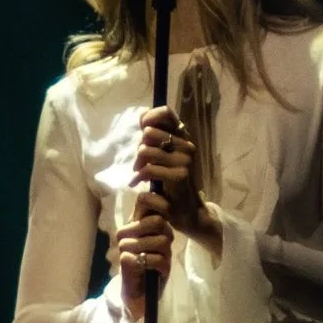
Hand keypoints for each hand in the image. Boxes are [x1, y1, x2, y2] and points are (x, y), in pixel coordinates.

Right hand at [112, 189, 179, 298]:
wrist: (141, 297)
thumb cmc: (151, 268)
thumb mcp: (159, 244)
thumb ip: (159, 226)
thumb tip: (166, 204)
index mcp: (131, 224)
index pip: (147, 203)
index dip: (163, 214)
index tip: (166, 228)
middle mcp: (124, 232)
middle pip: (158, 221)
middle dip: (167, 237)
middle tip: (163, 250)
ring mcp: (123, 246)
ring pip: (159, 240)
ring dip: (166, 254)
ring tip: (160, 262)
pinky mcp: (125, 261)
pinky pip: (154, 258)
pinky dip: (162, 266)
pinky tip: (158, 272)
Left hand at [130, 106, 205, 234]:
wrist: (187, 210)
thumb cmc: (172, 181)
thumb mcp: (164, 157)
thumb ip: (156, 138)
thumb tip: (143, 117)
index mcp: (183, 137)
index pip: (166, 113)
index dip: (149, 118)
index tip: (141, 131)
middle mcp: (187, 145)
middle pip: (149, 133)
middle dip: (140, 148)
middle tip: (139, 163)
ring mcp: (185, 160)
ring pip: (146, 150)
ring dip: (138, 163)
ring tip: (138, 173)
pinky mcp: (180, 176)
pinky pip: (148, 170)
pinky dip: (138, 177)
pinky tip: (136, 183)